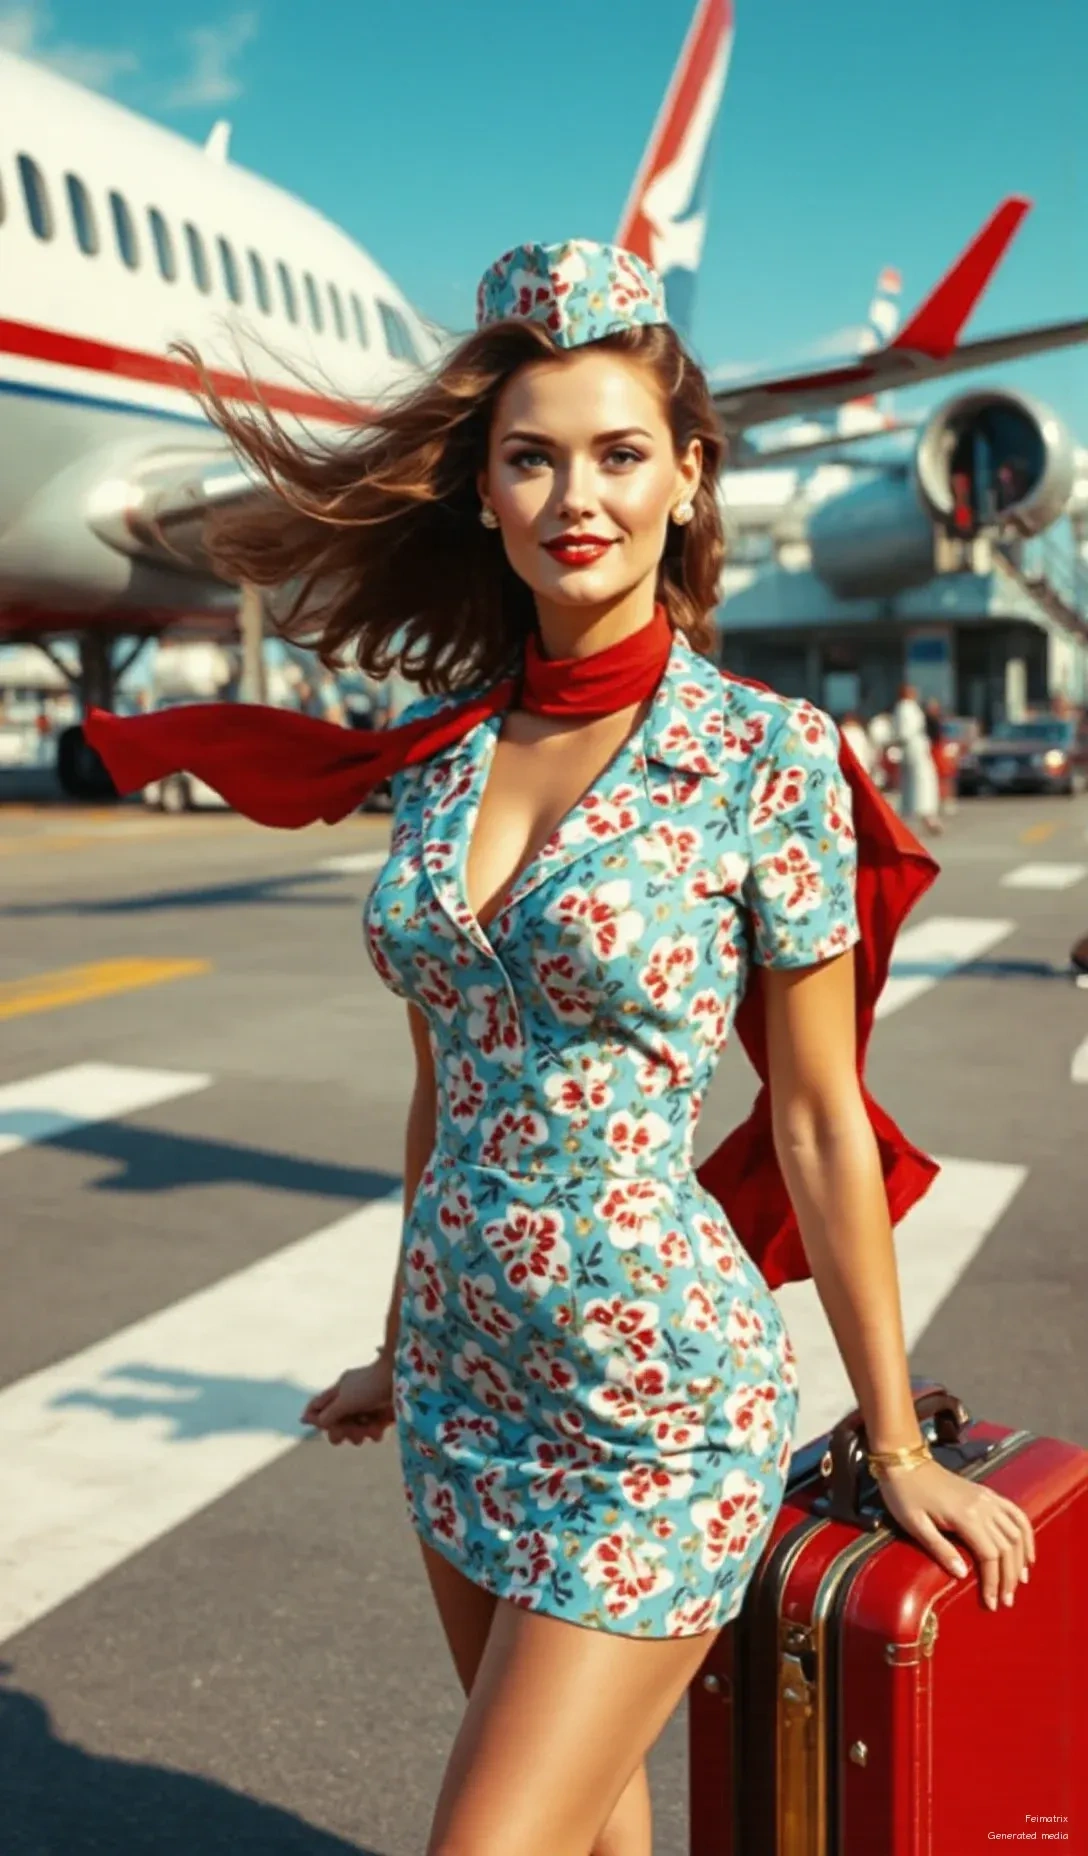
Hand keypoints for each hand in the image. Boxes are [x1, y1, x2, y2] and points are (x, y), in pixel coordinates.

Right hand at [301, 1355, 394, 1445]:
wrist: (404, 1380)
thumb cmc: (371, 1386)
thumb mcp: (344, 1401)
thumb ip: (327, 1414)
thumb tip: (306, 1421)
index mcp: (339, 1390)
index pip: (318, 1405)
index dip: (313, 1417)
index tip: (315, 1427)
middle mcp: (351, 1400)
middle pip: (336, 1425)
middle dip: (340, 1432)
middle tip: (347, 1431)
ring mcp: (367, 1409)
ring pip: (354, 1432)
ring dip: (358, 1434)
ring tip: (366, 1430)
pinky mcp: (383, 1417)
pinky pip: (371, 1433)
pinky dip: (374, 1433)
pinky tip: (379, 1429)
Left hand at [877, 1458, 1035, 1610]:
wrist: (905, 1461)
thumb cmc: (904, 1495)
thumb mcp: (914, 1525)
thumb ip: (940, 1549)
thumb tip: (963, 1575)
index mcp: (965, 1516)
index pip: (989, 1555)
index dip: (993, 1581)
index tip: (992, 1603)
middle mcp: (983, 1506)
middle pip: (1007, 1546)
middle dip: (1009, 1577)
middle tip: (1007, 1600)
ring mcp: (987, 1498)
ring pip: (1016, 1531)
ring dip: (1021, 1558)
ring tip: (1020, 1581)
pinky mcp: (987, 1493)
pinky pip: (1015, 1512)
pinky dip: (1026, 1533)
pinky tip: (1028, 1550)